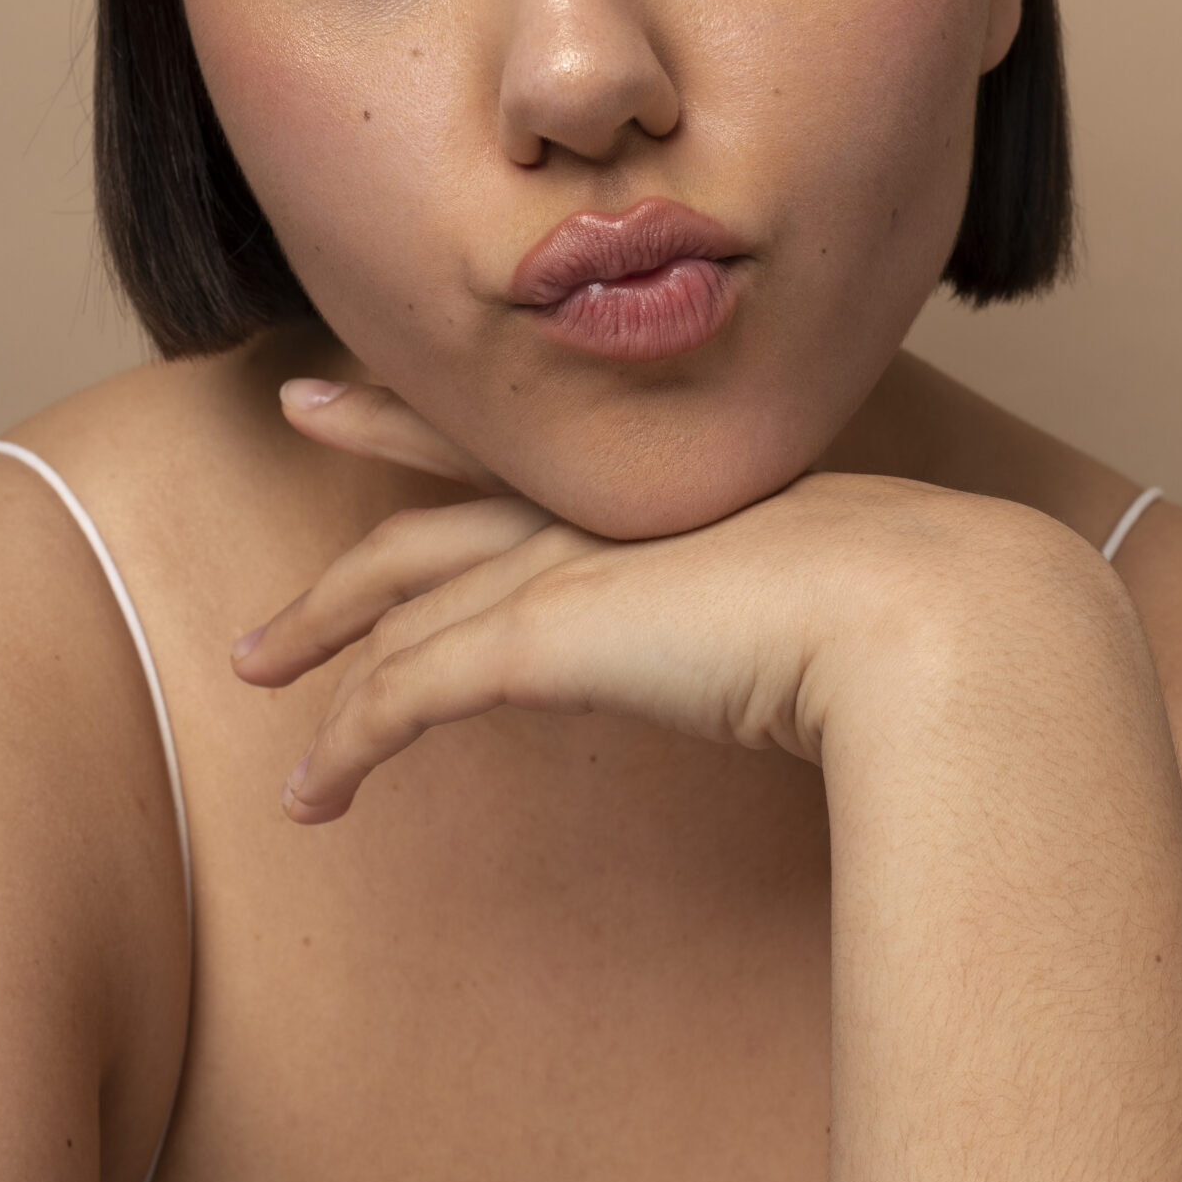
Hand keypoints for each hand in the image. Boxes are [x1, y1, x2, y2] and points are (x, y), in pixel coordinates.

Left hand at [235, 379, 1052, 822]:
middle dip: (353, 493)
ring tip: (255, 676)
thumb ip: (781, 613)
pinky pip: (403, 697)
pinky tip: (310, 793)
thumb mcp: (831, 602)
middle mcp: (595, 521)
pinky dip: (346, 744)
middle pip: (431, 512)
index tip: (353, 387)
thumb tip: (791, 660)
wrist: (925, 610)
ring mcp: (561, 573)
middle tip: (291, 434)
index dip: (425, 419)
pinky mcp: (537, 641)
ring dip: (320, 644)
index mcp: (659, 497)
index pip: (511, 453)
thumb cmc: (917, 609)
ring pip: (395, 604)